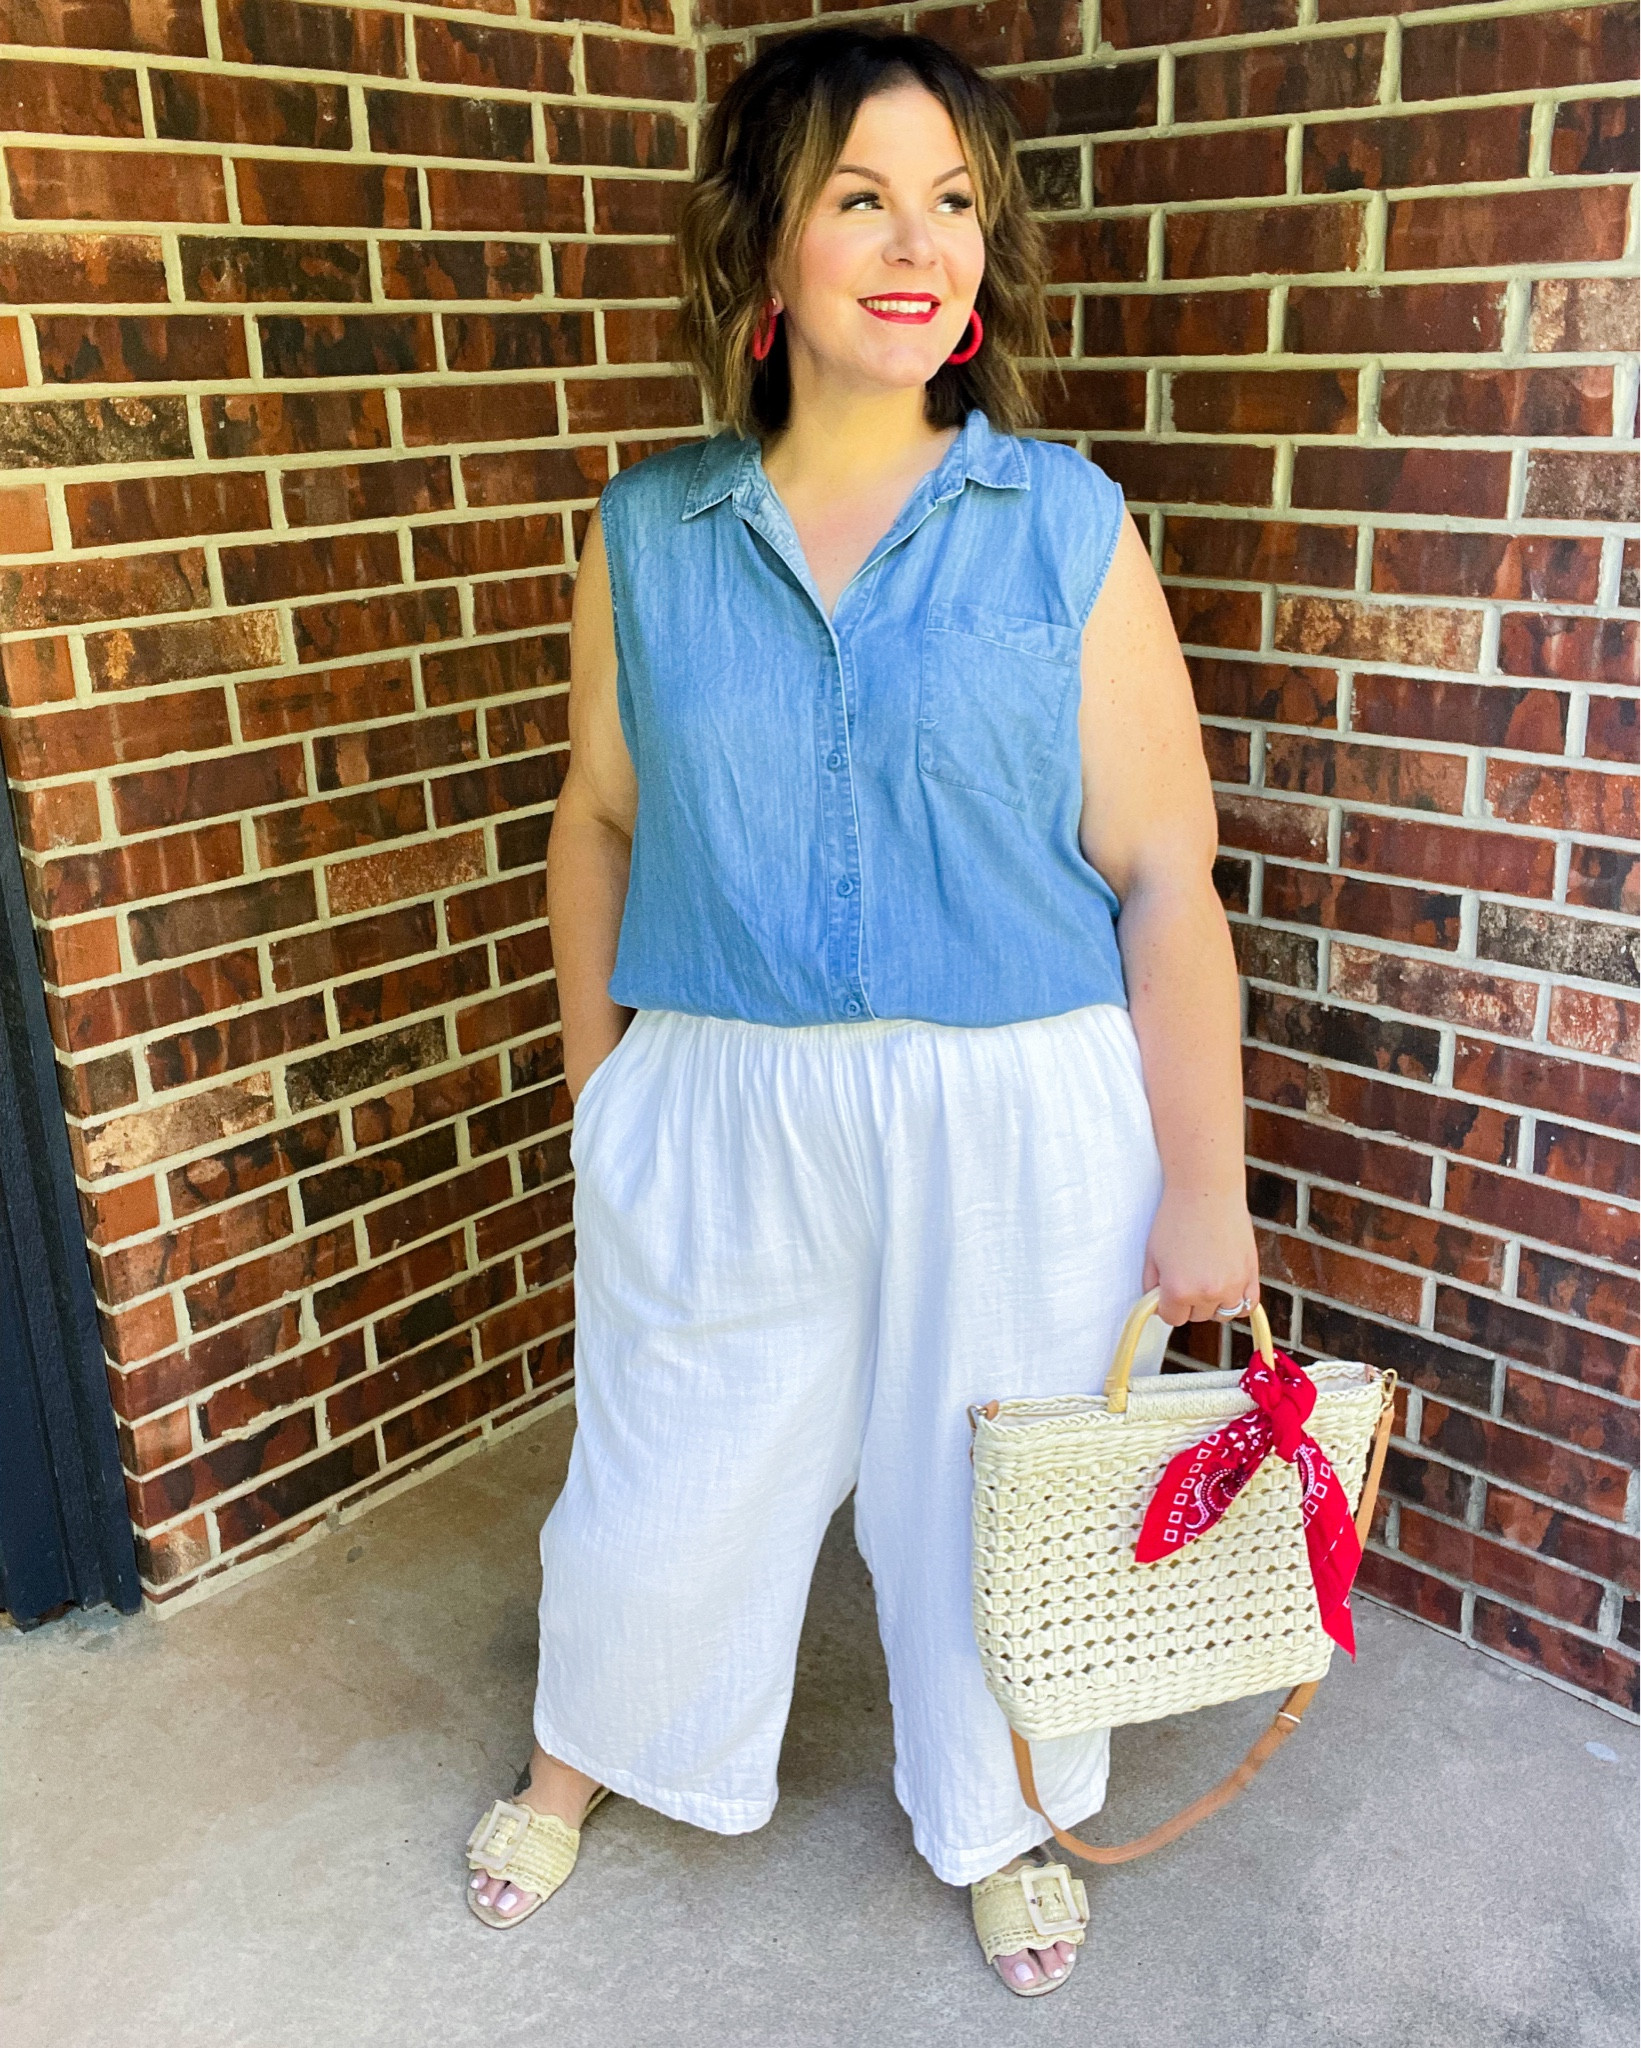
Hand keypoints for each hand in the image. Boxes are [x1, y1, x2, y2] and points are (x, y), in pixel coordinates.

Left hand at [1141, 1185, 1259, 1327]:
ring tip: (1207, 1280)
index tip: (1166, 1293)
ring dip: (1213, 1304)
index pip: (1172, 1318)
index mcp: (1179, 1290)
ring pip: (1223, 1314)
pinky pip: (1248, 1305)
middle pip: (1197, 1317)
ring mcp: (1233, 1285)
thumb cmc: (1176, 1217)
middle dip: (1189, 1302)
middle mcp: (1207, 1293)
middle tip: (1186, 1276)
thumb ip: (1152, 1286)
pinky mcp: (1251, 1274)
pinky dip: (1238, 1301)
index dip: (1167, 1306)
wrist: (1206, 1191)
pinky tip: (1229, 1288)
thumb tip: (1157, 1304)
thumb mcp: (1152, 1254)